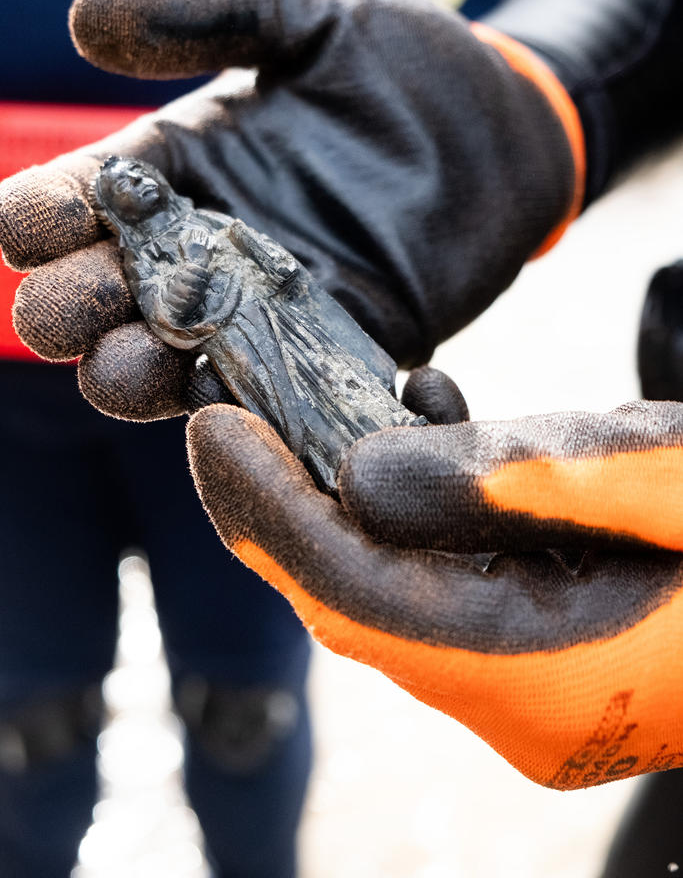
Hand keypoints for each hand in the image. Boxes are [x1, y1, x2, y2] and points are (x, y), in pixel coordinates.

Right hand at [0, 0, 582, 419]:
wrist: (505, 124)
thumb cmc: (397, 57)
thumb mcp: (297, 7)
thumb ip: (199, 12)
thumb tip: (81, 17)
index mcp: (176, 171)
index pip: (77, 205)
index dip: (41, 220)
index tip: (34, 226)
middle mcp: (205, 254)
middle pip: (107, 302)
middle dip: (71, 311)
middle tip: (66, 312)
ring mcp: (268, 316)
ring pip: (175, 369)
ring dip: (138, 375)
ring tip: (133, 365)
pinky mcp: (336, 359)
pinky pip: (280, 404)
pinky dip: (250, 415)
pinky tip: (227, 409)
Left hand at [187, 367, 682, 788]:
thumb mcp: (666, 480)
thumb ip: (518, 481)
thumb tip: (360, 473)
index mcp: (550, 675)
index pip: (359, 600)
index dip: (271, 514)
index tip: (212, 429)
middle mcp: (524, 705)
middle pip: (359, 607)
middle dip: (286, 512)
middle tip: (236, 417)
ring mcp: (535, 691)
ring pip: (392, 600)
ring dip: (341, 512)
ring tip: (312, 418)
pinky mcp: (549, 657)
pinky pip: (442, 593)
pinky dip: (408, 523)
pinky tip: (416, 444)